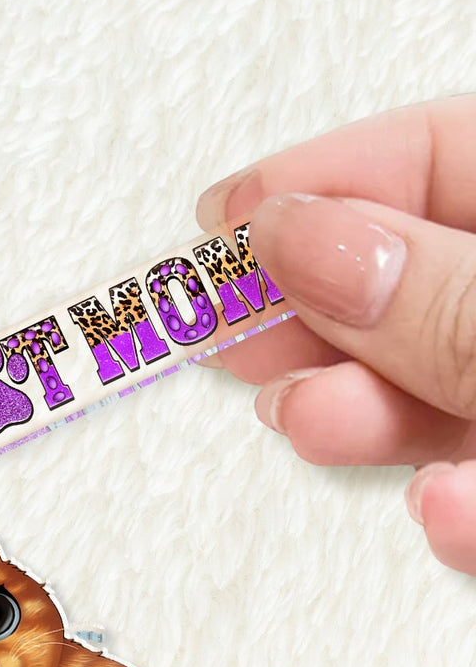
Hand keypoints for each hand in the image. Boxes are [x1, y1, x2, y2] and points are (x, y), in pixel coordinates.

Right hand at [196, 95, 475, 574]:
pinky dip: (449, 508)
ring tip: (303, 417)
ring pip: (436, 392)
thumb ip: (446, 300)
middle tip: (216, 323)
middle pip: (417, 279)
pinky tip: (438, 512)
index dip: (331, 179)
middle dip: (311, 309)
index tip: (226, 220)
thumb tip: (310, 246)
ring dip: (358, 414)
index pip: (448, 154)